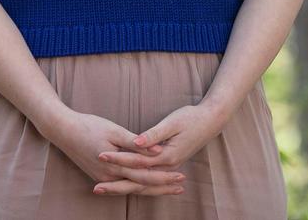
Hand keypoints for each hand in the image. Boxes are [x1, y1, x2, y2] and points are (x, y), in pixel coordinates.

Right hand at [47, 108, 187, 195]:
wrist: (63, 130)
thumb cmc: (89, 126)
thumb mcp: (114, 131)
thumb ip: (136, 144)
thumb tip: (158, 152)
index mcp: (116, 166)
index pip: (146, 176)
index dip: (165, 177)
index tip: (181, 176)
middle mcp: (110, 177)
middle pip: (142, 185)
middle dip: (162, 186)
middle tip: (180, 185)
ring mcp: (104, 178)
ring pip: (132, 187)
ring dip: (151, 188)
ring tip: (168, 188)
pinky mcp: (99, 175)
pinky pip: (122, 185)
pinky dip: (136, 185)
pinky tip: (144, 185)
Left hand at [91, 103, 224, 195]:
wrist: (212, 121)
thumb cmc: (191, 118)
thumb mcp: (172, 122)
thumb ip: (154, 134)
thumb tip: (136, 142)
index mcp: (166, 156)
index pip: (137, 162)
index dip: (118, 159)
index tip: (100, 156)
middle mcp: (167, 166)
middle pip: (138, 180)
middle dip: (117, 184)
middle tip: (96, 188)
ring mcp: (169, 166)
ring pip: (143, 182)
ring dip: (124, 186)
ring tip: (105, 189)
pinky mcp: (169, 162)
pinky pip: (149, 178)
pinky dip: (136, 182)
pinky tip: (125, 183)